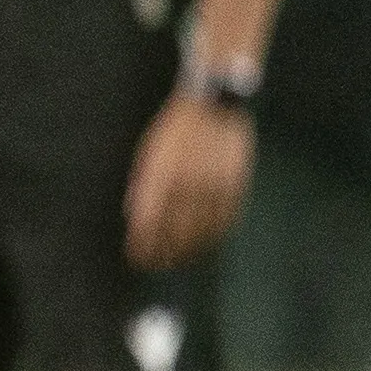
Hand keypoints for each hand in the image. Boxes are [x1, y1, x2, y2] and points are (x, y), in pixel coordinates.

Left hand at [125, 93, 254, 268]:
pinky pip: (225, 219)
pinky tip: (207, 245)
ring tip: (179, 261)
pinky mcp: (235, 184)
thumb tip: (134, 218)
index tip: (138, 258)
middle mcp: (187, 183)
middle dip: (164, 253)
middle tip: (158, 266)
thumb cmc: (175, 130)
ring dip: (190, 250)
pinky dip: (215, 235)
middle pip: (175, 231)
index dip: (143, 245)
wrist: (213, 105)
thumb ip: (143, 187)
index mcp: (160, 175)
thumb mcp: (148, 154)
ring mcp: (213, 185)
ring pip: (202, 229)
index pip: (149, 222)